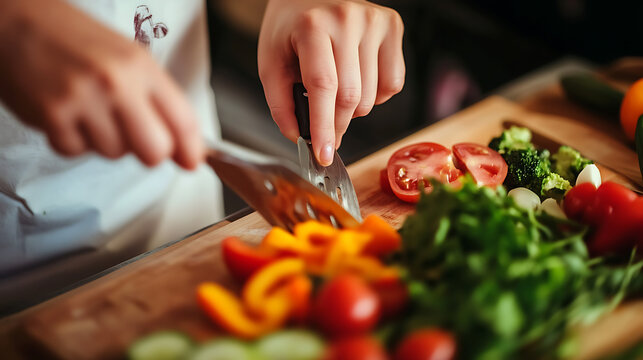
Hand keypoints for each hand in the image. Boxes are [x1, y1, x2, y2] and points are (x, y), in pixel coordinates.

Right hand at [0, 0, 202, 168]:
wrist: (14, 21)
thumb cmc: (72, 39)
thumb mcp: (126, 57)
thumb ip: (156, 98)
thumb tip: (182, 146)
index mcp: (142, 66)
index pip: (183, 120)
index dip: (191, 149)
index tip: (191, 162)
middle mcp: (117, 82)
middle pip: (155, 151)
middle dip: (148, 153)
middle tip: (133, 138)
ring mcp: (84, 99)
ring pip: (114, 154)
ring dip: (104, 141)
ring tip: (88, 110)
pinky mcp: (52, 115)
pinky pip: (76, 152)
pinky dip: (71, 140)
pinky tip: (66, 114)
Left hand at [258, 0, 404, 165]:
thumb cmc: (289, 28)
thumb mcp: (271, 62)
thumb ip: (281, 104)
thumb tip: (300, 138)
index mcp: (312, 25)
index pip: (323, 86)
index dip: (324, 126)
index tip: (323, 154)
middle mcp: (348, 19)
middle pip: (351, 97)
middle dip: (337, 125)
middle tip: (326, 132)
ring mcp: (374, 22)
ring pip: (372, 97)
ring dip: (353, 109)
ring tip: (337, 91)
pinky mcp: (392, 26)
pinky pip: (393, 84)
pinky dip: (375, 95)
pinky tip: (358, 79)